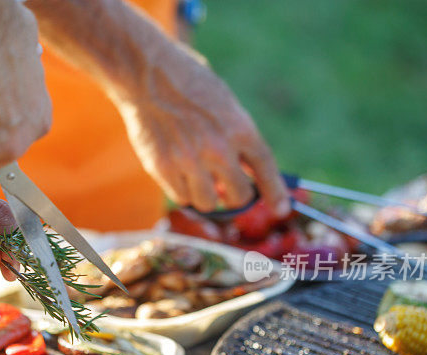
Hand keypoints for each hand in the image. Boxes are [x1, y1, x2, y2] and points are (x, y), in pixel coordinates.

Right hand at [113, 45, 289, 215]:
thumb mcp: (224, 102)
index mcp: (239, 127)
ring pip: (208, 202)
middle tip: (227, 188)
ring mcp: (189, 160)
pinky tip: (178, 172)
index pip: (265, 168)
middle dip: (235, 195)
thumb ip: (237, 135)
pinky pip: (181, 197)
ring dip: (206, 194)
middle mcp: (217, 148)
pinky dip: (182, 190)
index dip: (275, 192)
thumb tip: (247, 169)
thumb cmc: (187, 82)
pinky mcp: (163, 167)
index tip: (280, 209)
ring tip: (198, 178)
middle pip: (238, 196)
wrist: (146, 72)